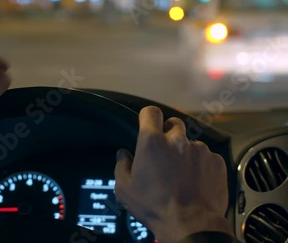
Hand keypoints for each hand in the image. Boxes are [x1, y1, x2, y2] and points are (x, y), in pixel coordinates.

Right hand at [114, 106, 232, 242]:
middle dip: (169, 133)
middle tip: (165, 152)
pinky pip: (207, 157)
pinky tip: (196, 181)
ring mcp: (200, 149)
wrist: (190, 225)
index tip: (147, 124)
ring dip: (185, 152)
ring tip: (182, 174)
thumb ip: (122, 166)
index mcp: (152, 142)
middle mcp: (177, 140)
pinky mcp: (216, 161)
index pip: (151, 112)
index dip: (148, 117)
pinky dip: (201, 165)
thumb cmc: (154, 207)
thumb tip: (123, 155)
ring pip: (191, 143)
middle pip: (174, 123)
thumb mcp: (125, 189)